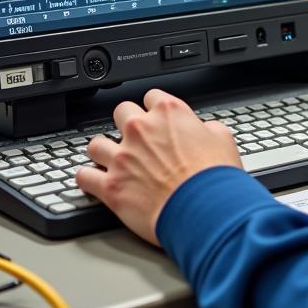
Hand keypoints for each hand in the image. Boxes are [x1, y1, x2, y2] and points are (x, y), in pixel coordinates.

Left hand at [76, 89, 241, 245]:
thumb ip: (207, 128)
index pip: (151, 96)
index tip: (156, 118)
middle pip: (121, 112)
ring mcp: (122, 157)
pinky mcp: (111, 186)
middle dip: (127, 124)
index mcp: (169, 113)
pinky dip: (87, 179)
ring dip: (102, 150)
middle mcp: (141, 129)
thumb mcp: (223, 140)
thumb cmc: (215, 178)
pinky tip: (93, 181)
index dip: (154, 108)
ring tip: (109, 158)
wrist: (205, 211)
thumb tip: (203, 130)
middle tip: (136, 139)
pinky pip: (84, 176)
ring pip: (96, 143)